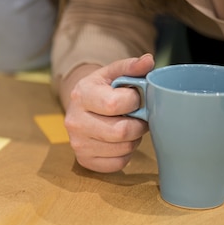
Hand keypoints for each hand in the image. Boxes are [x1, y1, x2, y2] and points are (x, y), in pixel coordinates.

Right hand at [63, 54, 154, 171]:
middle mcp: (74, 121)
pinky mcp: (83, 160)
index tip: (135, 98)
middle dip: (138, 125)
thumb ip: (131, 66)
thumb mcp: (113, 73)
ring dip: (133, 139)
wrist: (81, 107)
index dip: (135, 102)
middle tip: (138, 118)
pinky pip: (118, 164)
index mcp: (81, 95)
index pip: (115, 104)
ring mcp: (77, 143)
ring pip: (123, 148)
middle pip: (121, 132)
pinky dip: (125, 154)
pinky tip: (120, 142)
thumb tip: (148, 61)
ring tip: (128, 128)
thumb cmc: (101, 89)